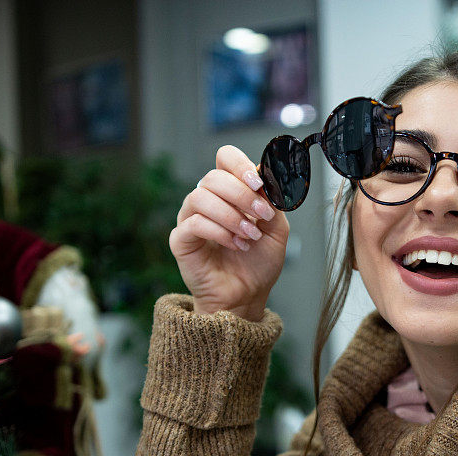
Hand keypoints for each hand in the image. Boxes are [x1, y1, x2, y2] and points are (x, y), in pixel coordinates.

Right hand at [169, 145, 288, 321]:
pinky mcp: (180, 240)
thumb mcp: (277, 228)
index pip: (225, 158)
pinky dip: (219, 232)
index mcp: (229, 191)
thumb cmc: (259, 262)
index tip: (259, 183)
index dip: (240, 165)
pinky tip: (235, 244)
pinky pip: (194, 223)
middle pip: (213, 177)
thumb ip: (273, 201)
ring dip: (231, 215)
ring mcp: (190, 218)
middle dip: (242, 195)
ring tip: (250, 236)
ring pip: (200, 197)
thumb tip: (267, 176)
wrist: (247, 295)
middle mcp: (206, 200)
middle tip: (261, 216)